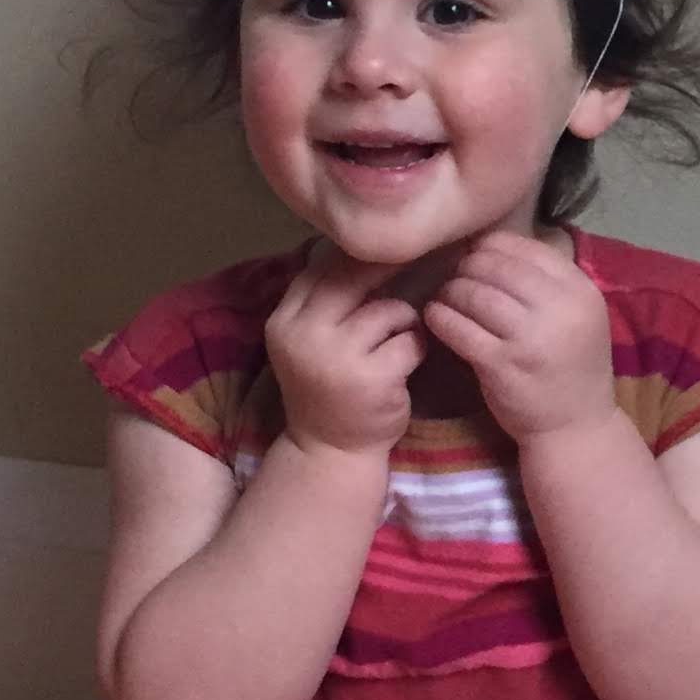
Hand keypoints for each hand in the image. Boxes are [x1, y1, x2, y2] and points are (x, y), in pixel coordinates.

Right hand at [264, 243, 424, 457]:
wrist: (329, 452)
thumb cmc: (327, 389)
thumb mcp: (310, 341)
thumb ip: (324, 301)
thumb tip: (362, 247)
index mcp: (283, 322)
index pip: (319, 269)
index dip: (355, 255)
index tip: (383, 247)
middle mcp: (303, 335)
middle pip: (352, 278)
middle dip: (387, 268)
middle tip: (417, 259)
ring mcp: (336, 357)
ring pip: (389, 310)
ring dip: (404, 321)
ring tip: (398, 342)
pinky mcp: (372, 378)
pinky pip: (410, 342)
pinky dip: (416, 347)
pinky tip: (406, 364)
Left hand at [421, 230, 618, 446]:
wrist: (576, 426)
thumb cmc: (571, 367)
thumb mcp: (578, 316)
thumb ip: (548, 283)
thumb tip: (492, 246)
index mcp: (580, 291)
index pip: (526, 248)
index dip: (492, 247)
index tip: (476, 256)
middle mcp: (558, 310)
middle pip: (496, 266)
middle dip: (468, 267)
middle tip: (456, 276)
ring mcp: (528, 339)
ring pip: (474, 294)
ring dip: (451, 290)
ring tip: (445, 296)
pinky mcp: (500, 365)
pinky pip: (458, 328)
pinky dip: (440, 317)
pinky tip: (435, 316)